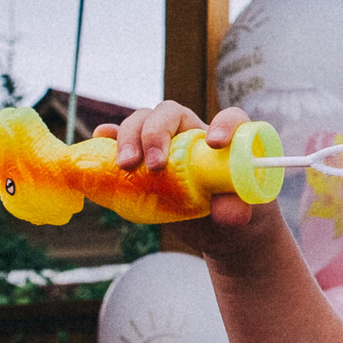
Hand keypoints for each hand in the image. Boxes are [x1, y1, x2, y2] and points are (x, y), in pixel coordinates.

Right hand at [98, 102, 267, 259]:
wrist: (216, 229)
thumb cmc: (232, 213)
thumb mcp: (241, 216)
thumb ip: (237, 210)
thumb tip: (228, 212)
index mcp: (226, 141)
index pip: (230, 117)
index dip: (223, 124)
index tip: (215, 144)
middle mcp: (193, 134)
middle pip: (170, 113)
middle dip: (156, 133)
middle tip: (154, 166)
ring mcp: (165, 144)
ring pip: (142, 121)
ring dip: (130, 137)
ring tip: (126, 165)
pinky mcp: (142, 158)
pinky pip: (120, 138)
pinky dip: (109, 136)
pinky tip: (100, 139)